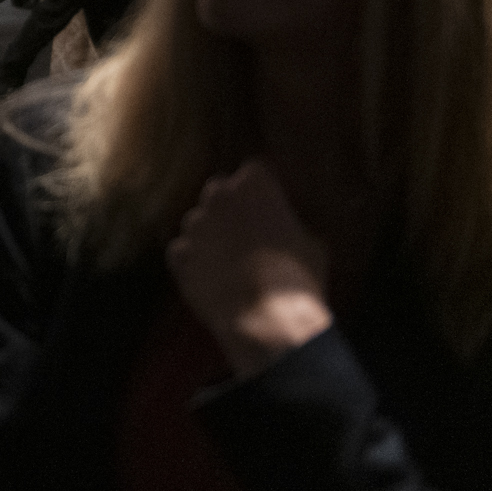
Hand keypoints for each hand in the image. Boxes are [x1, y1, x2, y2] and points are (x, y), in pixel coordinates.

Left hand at [165, 159, 333, 378]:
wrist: (266, 318)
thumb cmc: (298, 279)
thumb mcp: (313, 244)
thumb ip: (291, 225)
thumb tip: (288, 229)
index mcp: (255, 184)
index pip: (255, 172)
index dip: (264, 192)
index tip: (271, 208)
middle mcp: (218, 196)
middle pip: (221, 191)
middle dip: (232, 208)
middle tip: (249, 234)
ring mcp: (194, 224)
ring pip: (200, 222)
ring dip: (212, 235)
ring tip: (234, 265)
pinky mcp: (178, 253)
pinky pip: (185, 251)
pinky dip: (195, 261)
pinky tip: (215, 280)